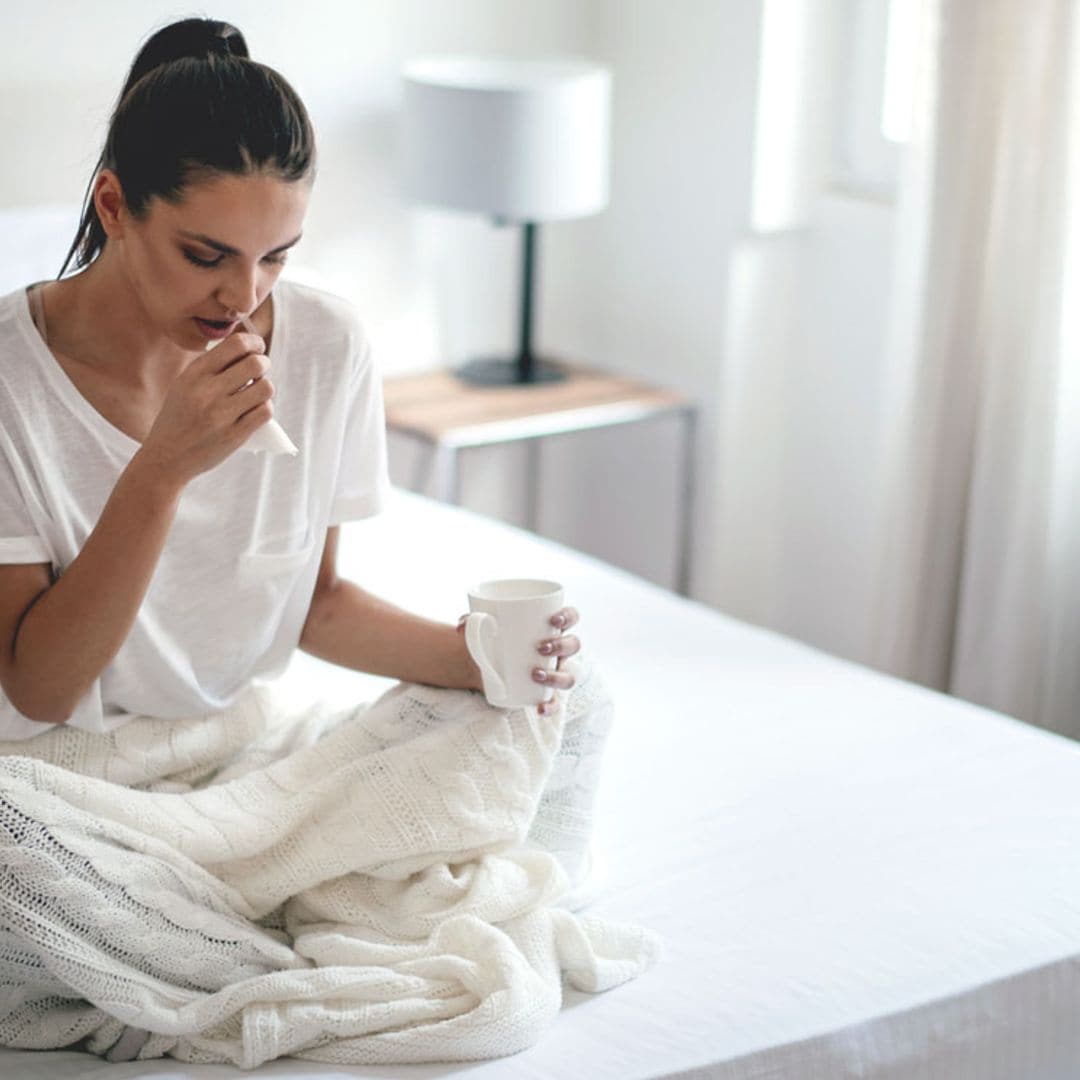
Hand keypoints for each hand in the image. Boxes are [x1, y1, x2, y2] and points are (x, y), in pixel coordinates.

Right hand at [136, 332, 273, 485]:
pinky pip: (265, 412)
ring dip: (266, 386)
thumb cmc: (180, 417)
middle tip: (260, 371)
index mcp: (194, 374)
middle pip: (255, 363)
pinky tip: (255, 409)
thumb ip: (211, 367)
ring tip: (256, 391)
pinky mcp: (234, 435)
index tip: (257, 348)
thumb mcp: (184, 385)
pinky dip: (265, 407)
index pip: (235, 345)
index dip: (253, 342)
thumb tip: (248, 349)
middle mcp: (207, 391)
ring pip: (265, 387)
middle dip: (264, 363)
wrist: (167, 457)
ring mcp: (221, 415)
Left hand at [456, 606, 580, 715]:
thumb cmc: (490, 637)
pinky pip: (555, 702)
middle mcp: (558, 651)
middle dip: (562, 645)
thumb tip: (462, 625)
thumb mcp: (482, 626)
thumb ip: (471, 621)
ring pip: (570, 676)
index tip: (554, 619)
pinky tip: (540, 708)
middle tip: (540, 647)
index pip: (571, 617)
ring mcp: (554, 672)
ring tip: (535, 674)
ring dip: (557, 676)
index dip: (569, 616)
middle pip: (574, 645)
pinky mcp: (544, 693)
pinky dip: (550, 706)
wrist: (483, 664)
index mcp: (550, 628)